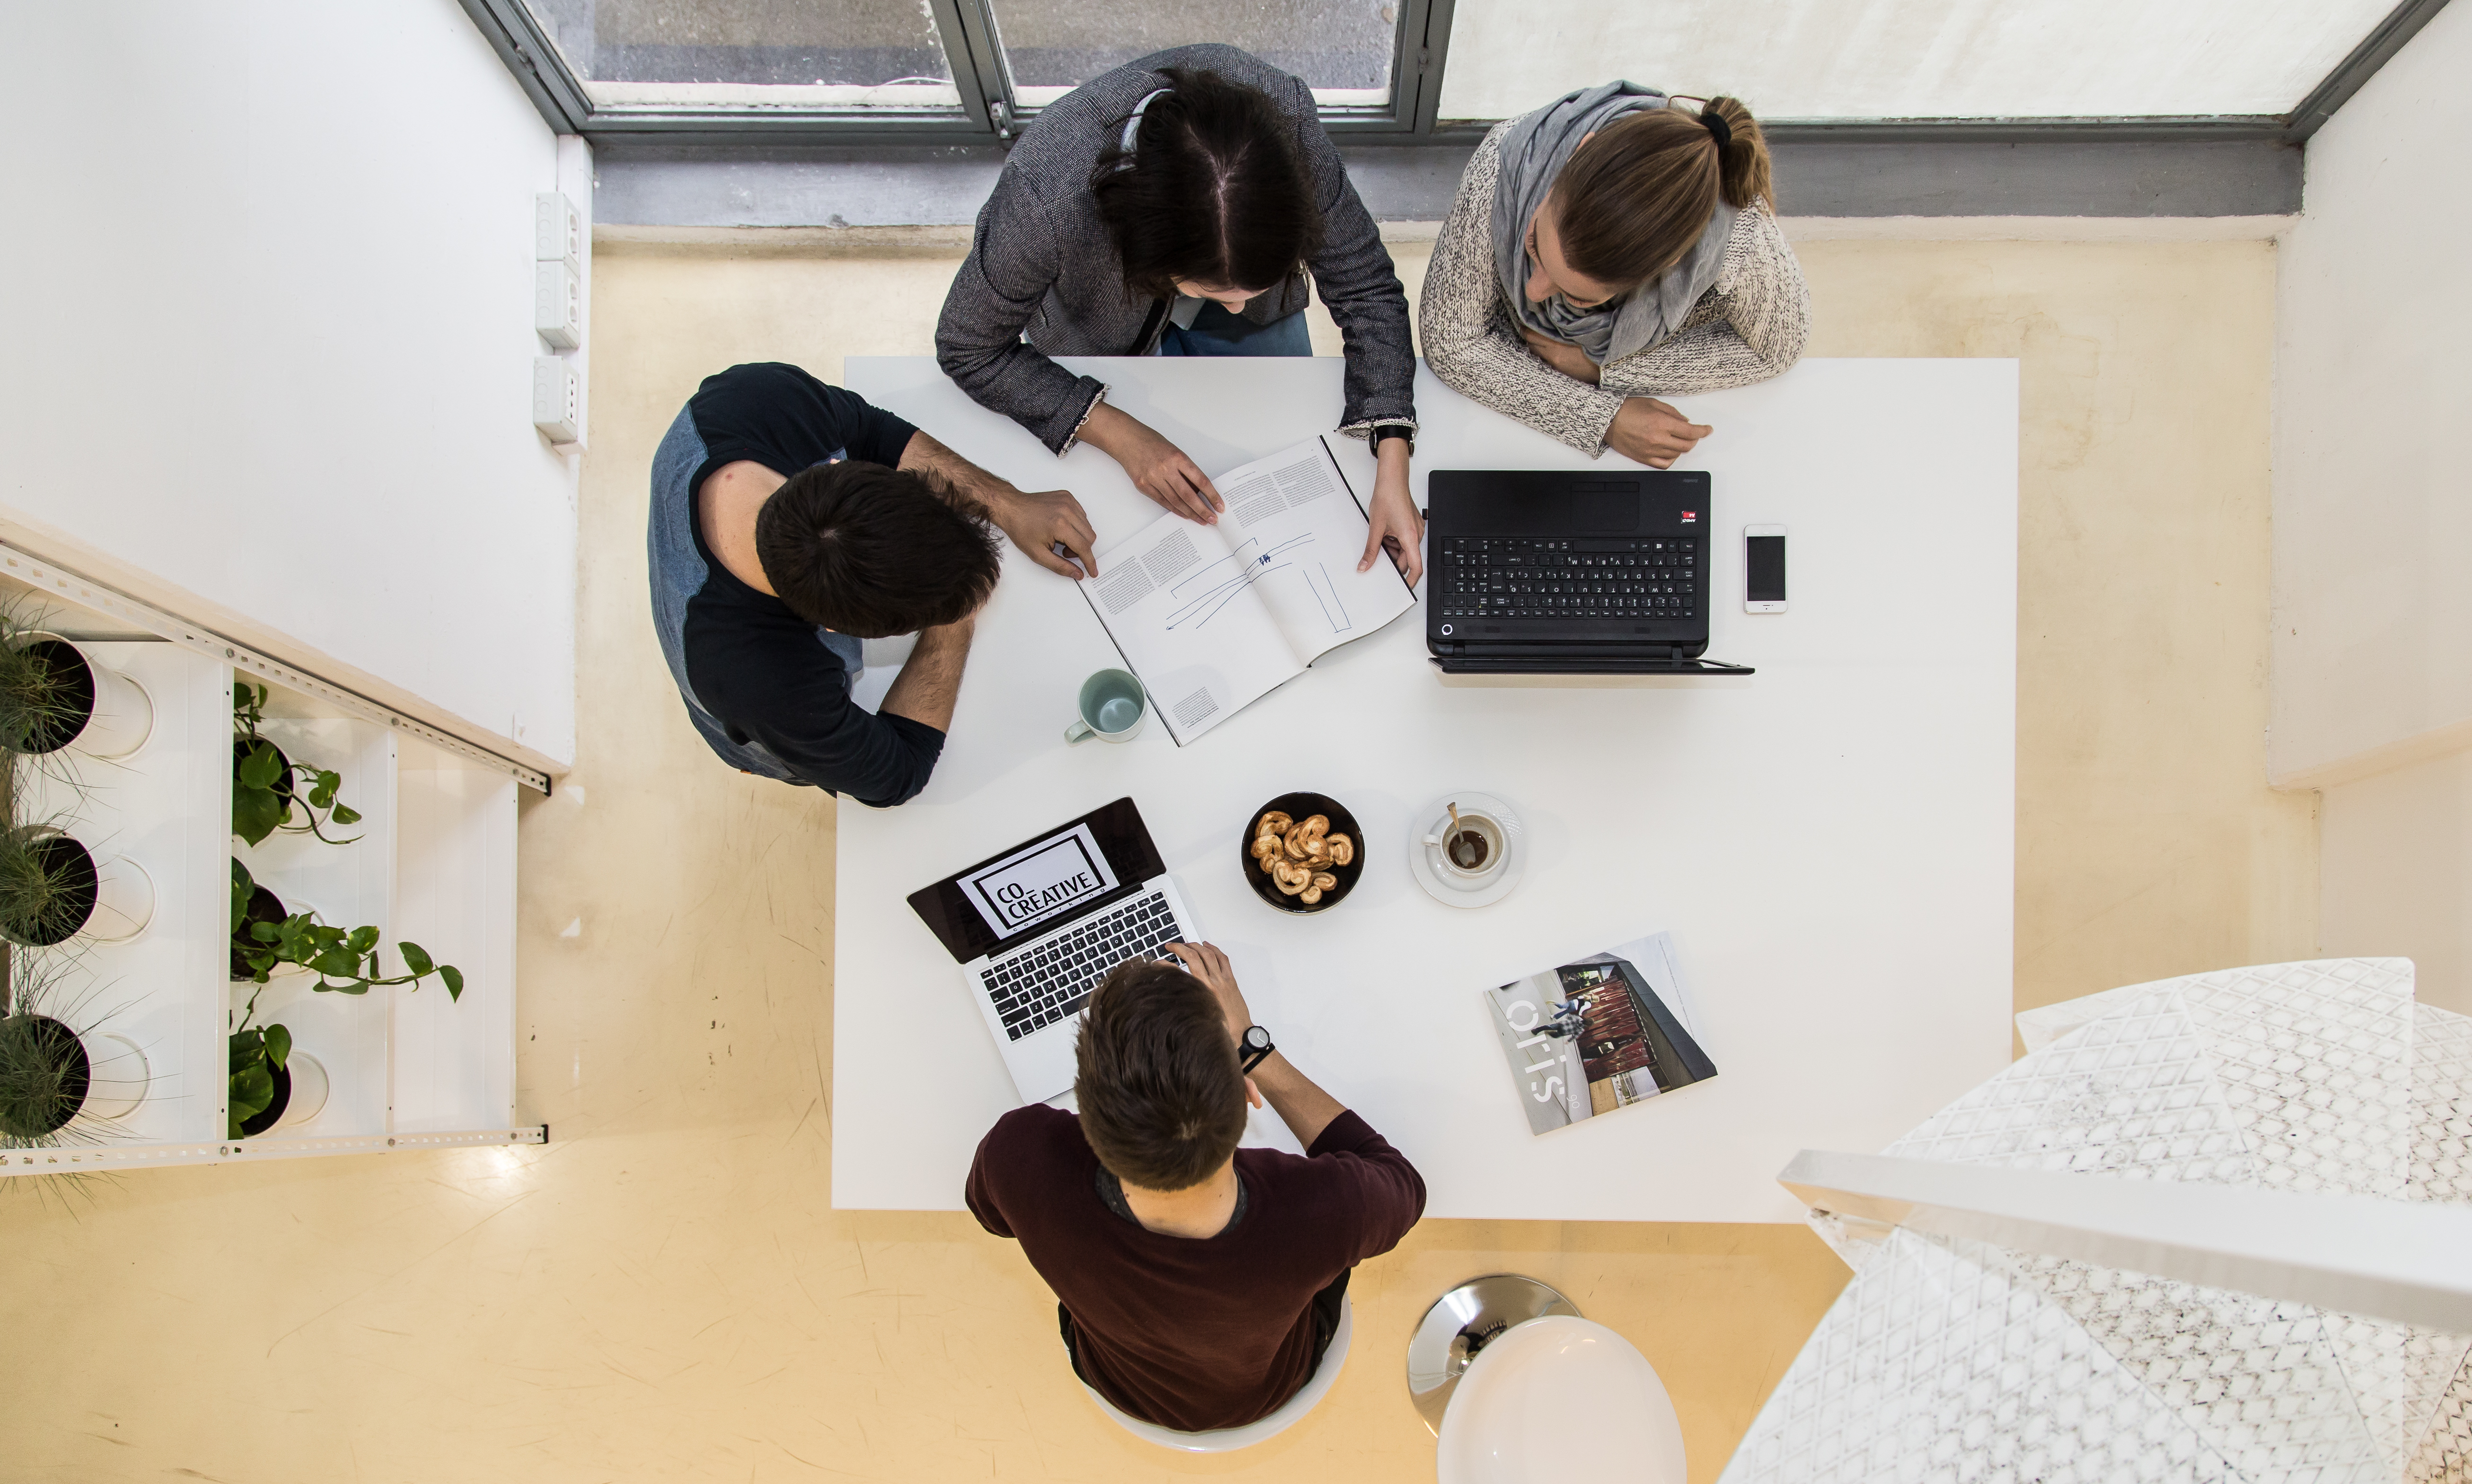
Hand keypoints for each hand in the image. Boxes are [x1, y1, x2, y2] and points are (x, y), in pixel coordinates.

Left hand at [984, 485, 1097, 577]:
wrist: (1011, 508)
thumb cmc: (1020, 528)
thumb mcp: (1038, 554)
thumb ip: (1060, 566)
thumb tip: (1078, 573)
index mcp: (1060, 525)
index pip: (1084, 547)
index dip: (1089, 562)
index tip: (1092, 571)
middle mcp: (1067, 511)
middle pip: (1090, 537)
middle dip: (1081, 549)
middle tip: (1064, 551)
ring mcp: (1068, 502)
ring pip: (1087, 526)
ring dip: (1078, 537)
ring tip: (1060, 539)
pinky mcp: (1067, 496)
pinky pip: (1082, 514)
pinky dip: (1076, 524)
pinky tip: (1061, 527)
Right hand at [1081, 404, 1222, 524]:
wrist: (1126, 439)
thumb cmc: (1152, 442)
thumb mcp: (1175, 451)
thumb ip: (1186, 470)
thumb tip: (1198, 491)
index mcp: (1177, 458)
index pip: (1200, 481)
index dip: (1212, 495)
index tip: (1219, 505)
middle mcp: (1165, 469)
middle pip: (1189, 495)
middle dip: (1203, 510)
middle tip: (1213, 520)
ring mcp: (1153, 478)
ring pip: (1176, 501)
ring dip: (1190, 513)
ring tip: (1201, 520)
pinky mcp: (1143, 486)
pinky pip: (1162, 501)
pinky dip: (1175, 509)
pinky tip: (1184, 514)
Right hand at [1163, 941, 1251, 1047]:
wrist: (1241, 1035)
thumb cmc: (1221, 1030)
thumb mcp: (1196, 1015)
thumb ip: (1187, 1001)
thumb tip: (1175, 992)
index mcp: (1201, 993)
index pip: (1180, 972)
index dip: (1166, 964)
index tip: (1159, 962)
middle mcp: (1212, 983)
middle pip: (1194, 956)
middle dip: (1180, 947)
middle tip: (1171, 946)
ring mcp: (1222, 980)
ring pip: (1208, 954)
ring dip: (1195, 945)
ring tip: (1186, 943)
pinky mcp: (1230, 980)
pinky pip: (1222, 959)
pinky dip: (1214, 949)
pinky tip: (1208, 946)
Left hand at [1363, 442, 1424, 586]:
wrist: (1392, 479)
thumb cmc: (1388, 497)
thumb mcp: (1375, 528)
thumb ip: (1371, 550)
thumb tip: (1365, 566)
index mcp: (1410, 537)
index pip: (1416, 567)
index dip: (1411, 581)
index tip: (1404, 588)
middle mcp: (1416, 534)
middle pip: (1407, 558)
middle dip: (1393, 561)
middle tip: (1378, 560)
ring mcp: (1415, 529)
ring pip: (1404, 549)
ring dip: (1391, 549)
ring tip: (1379, 538)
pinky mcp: (1412, 524)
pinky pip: (1403, 540)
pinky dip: (1393, 541)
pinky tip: (1383, 534)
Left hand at [1520, 326, 1601, 384]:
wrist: (1606, 368)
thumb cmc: (1596, 346)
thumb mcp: (1580, 332)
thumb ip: (1565, 327)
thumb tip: (1555, 319)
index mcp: (1556, 345)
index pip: (1533, 335)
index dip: (1526, 328)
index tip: (1524, 323)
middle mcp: (1552, 356)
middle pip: (1531, 345)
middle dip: (1529, 337)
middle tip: (1527, 329)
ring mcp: (1555, 365)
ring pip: (1536, 354)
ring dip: (1534, 346)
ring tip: (1535, 339)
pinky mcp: (1559, 371)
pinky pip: (1544, 361)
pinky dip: (1541, 354)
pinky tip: (1545, 350)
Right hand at [1607, 397, 1712, 468]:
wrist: (1607, 421)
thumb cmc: (1627, 410)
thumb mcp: (1654, 403)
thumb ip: (1672, 413)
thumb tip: (1685, 422)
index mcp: (1662, 423)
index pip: (1691, 432)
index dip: (1703, 431)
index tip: (1707, 430)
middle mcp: (1658, 439)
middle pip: (1687, 445)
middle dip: (1694, 439)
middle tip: (1693, 434)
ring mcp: (1651, 451)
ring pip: (1677, 454)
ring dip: (1682, 447)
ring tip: (1678, 439)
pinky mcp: (1644, 458)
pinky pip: (1664, 464)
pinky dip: (1672, 458)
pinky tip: (1671, 451)